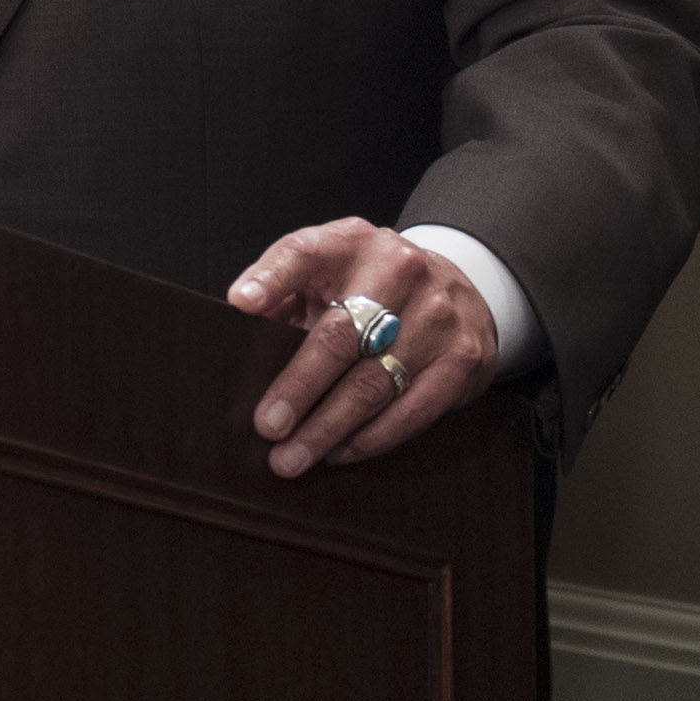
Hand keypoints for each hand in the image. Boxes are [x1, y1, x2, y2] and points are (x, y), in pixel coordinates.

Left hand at [227, 221, 494, 478]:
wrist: (457, 289)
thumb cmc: (373, 287)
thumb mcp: (330, 272)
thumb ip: (286, 294)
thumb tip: (239, 330)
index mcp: (351, 243)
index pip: (305, 252)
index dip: (271, 277)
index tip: (242, 303)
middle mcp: (399, 270)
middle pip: (340, 335)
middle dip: (299, 387)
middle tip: (268, 426)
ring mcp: (436, 315)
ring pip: (374, 382)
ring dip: (328, 427)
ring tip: (294, 456)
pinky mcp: (460, 358)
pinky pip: (411, 409)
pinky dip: (371, 438)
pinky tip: (341, 451)